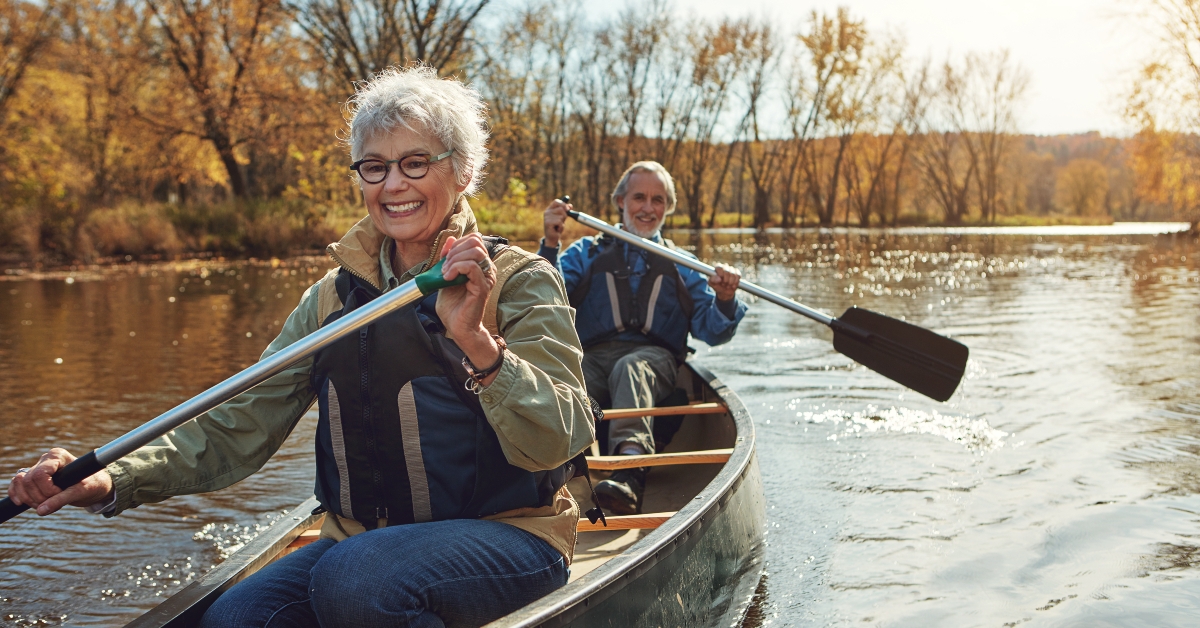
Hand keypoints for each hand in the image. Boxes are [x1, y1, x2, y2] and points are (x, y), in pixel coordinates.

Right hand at [7, 448, 112, 515]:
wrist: (95, 486)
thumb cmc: (92, 484)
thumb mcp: (81, 492)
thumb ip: (61, 500)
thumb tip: (40, 511)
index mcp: (58, 456)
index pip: (40, 474)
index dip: (47, 490)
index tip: (61, 494)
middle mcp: (46, 459)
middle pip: (28, 480)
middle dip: (39, 497)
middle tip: (54, 503)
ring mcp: (37, 468)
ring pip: (20, 482)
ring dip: (29, 499)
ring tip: (45, 505)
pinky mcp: (33, 478)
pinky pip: (16, 485)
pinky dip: (17, 495)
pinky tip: (21, 503)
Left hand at [435, 234, 502, 386]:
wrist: (457, 327)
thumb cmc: (453, 306)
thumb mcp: (446, 275)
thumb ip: (448, 258)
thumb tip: (450, 239)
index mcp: (480, 265)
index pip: (474, 240)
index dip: (457, 244)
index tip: (445, 259)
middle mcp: (487, 269)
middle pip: (475, 243)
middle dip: (455, 251)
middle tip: (444, 267)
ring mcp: (486, 277)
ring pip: (474, 252)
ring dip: (455, 259)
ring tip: (445, 273)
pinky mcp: (483, 287)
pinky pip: (471, 267)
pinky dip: (456, 268)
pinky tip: (447, 277)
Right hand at [542, 198, 570, 247]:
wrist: (552, 237)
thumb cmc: (557, 227)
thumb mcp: (562, 217)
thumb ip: (565, 211)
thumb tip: (570, 205)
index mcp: (549, 209)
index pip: (556, 201)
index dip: (563, 204)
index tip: (568, 209)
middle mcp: (547, 212)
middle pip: (561, 208)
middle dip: (564, 215)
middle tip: (560, 221)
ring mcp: (547, 217)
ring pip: (561, 216)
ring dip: (562, 222)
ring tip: (558, 226)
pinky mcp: (548, 223)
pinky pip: (560, 222)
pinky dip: (561, 226)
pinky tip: (557, 229)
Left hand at [709, 264, 740, 302]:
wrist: (724, 291)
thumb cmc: (717, 286)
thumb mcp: (712, 284)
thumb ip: (712, 280)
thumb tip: (719, 279)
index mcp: (717, 268)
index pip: (719, 267)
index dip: (721, 274)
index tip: (720, 280)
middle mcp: (725, 266)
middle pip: (727, 271)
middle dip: (725, 280)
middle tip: (723, 284)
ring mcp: (732, 269)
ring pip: (733, 274)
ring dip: (730, 282)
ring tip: (727, 286)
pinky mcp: (737, 273)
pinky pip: (738, 276)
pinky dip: (735, 282)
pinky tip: (732, 285)